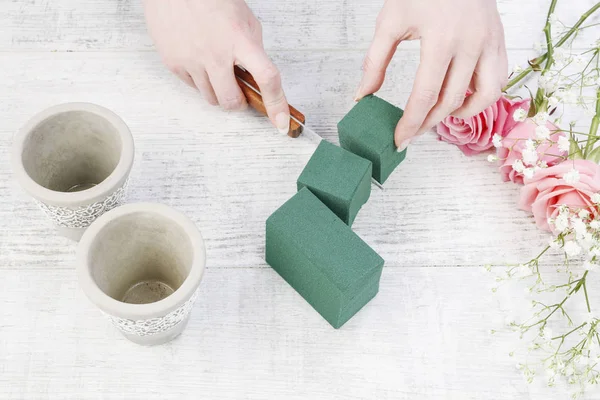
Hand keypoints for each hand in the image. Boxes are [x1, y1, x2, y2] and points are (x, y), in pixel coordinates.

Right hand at [143, 0, 290, 133]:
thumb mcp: (244, 20)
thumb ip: (252, 49)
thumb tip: (255, 76)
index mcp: (240, 39)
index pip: (266, 78)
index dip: (276, 103)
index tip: (282, 122)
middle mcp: (215, 54)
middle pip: (232, 102)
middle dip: (239, 102)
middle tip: (240, 90)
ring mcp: (191, 61)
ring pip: (212, 99)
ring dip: (219, 91)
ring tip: (216, 67)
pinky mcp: (173, 63)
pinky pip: (193, 87)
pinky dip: (200, 81)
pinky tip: (199, 60)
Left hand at [355, 0, 507, 149]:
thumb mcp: (391, 21)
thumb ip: (375, 61)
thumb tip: (363, 95)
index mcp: (440, 40)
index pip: (425, 96)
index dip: (410, 123)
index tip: (399, 140)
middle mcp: (470, 45)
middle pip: (451, 101)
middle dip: (428, 123)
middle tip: (412, 132)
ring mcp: (489, 43)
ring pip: (484, 97)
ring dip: (461, 114)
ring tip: (439, 116)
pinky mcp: (499, 41)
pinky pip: (499, 80)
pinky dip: (483, 96)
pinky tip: (462, 98)